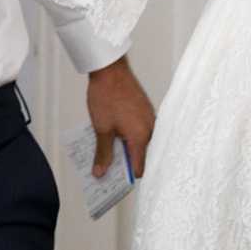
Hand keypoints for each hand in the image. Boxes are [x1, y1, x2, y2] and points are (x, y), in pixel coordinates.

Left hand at [85, 56, 154, 180]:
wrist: (111, 68)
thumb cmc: (107, 96)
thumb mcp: (101, 129)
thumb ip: (103, 154)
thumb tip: (101, 173)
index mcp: (140, 137)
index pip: (139, 168)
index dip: (126, 177)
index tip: (114, 181)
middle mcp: (150, 130)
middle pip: (139, 156)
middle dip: (124, 163)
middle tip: (106, 165)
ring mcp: (149, 119)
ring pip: (139, 143)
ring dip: (125, 148)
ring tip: (108, 147)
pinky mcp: (145, 111)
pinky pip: (138, 130)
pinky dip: (128, 135)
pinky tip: (113, 132)